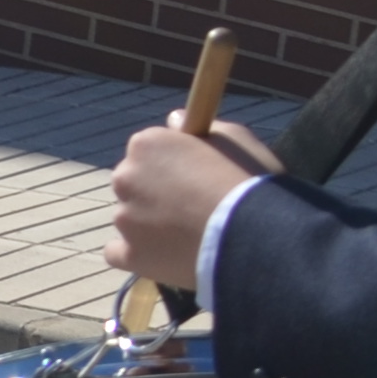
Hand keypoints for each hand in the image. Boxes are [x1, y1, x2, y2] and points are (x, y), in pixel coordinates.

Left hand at [104, 115, 282, 295]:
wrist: (256, 238)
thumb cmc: (249, 183)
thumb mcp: (235, 138)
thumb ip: (198, 126)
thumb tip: (174, 121)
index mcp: (146, 144)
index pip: (149, 150)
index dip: (174, 164)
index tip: (196, 176)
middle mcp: (125, 177)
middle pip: (136, 182)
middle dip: (158, 192)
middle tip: (195, 207)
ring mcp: (125, 217)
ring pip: (131, 217)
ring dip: (152, 223)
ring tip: (193, 236)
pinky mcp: (131, 254)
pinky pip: (119, 253)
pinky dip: (138, 254)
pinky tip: (162, 256)